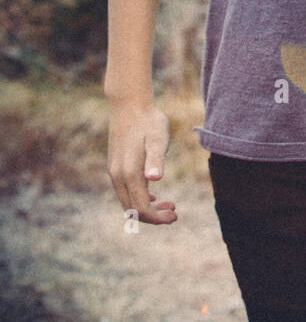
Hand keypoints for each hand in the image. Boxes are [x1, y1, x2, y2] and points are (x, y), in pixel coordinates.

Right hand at [107, 99, 176, 226]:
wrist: (129, 103)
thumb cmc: (148, 121)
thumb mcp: (157, 139)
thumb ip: (156, 159)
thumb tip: (155, 178)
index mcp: (129, 174)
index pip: (141, 209)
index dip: (158, 218)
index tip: (175, 215)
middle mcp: (118, 176)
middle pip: (132, 209)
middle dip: (153, 216)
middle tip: (174, 212)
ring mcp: (115, 171)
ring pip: (127, 201)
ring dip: (147, 208)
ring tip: (169, 204)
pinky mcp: (115, 165)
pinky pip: (125, 191)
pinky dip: (139, 198)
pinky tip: (153, 195)